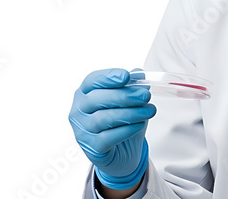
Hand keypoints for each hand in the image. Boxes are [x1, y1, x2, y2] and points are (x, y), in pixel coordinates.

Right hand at [69, 68, 156, 189]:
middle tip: (145, 95)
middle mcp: (78, 111)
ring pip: (104, 118)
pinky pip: (108, 137)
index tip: (126, 76)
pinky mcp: (92, 147)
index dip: (108, 77)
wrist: (121, 152)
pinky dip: (127, 129)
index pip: (92, 81)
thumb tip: (139, 74)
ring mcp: (82, 130)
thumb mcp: (128, 101)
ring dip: (130, 113)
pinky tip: (140, 124)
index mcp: (84, 94)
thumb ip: (131, 86)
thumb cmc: (120, 122)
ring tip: (149, 110)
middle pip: (97, 99)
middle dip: (124, 96)